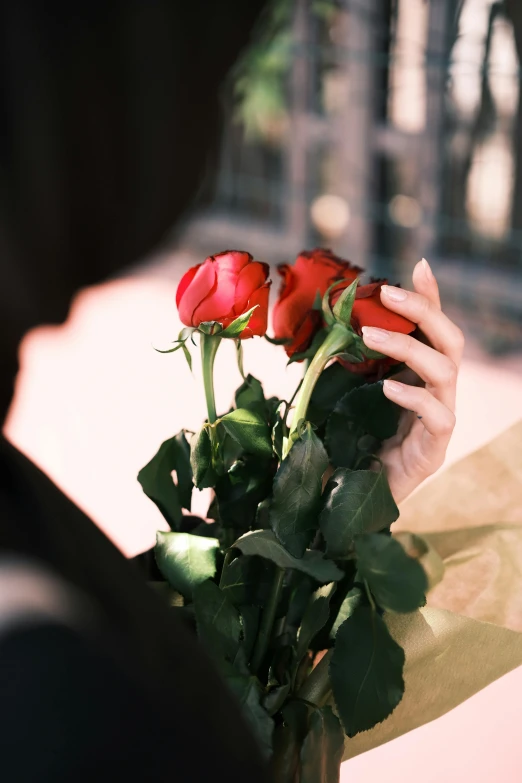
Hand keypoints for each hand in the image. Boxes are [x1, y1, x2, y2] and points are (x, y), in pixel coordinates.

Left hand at [361, 258, 463, 503]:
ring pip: (446, 371)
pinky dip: (413, 396)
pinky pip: (439, 416)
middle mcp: (437, 394)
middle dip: (423, 311)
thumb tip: (329, 329)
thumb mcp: (347, 396)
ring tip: (368, 334)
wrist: (353, 500)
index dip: (430, 298)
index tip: (417, 266)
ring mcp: (440, 421)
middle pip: (451, 341)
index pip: (433, 330)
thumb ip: (350, 367)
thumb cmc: (351, 445)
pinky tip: (386, 387)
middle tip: (387, 293)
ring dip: (408, 346)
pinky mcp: (434, 451)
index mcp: (419, 378)